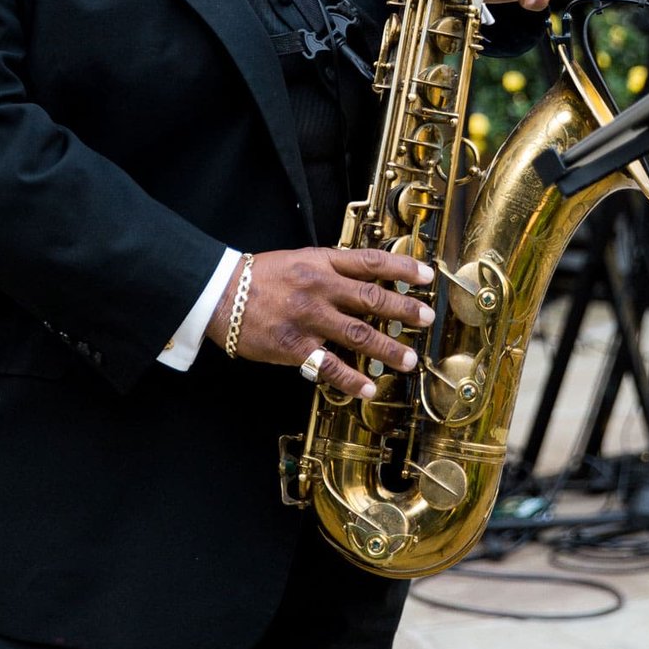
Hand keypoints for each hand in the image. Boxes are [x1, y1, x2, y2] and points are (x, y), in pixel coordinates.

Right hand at [207, 247, 435, 398]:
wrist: (219, 293)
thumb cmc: (262, 277)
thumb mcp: (300, 259)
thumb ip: (333, 267)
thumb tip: (370, 277)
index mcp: (322, 263)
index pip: (370, 262)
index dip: (403, 268)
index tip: (428, 277)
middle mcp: (319, 288)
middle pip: (372, 298)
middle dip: (405, 310)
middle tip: (428, 319)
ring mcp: (308, 318)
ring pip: (358, 334)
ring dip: (387, 349)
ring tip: (408, 360)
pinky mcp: (294, 346)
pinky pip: (329, 366)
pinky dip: (351, 379)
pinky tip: (368, 389)